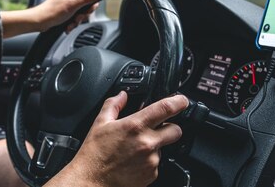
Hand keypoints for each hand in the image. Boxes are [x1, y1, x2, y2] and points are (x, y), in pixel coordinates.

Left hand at [0, 0, 103, 37]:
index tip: (85, 10)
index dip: (90, 4)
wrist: (40, 21)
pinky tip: (67, 25)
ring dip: (77, 20)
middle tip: (76, 17)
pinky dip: (72, 22)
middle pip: (86, 3)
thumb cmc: (52, 12)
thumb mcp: (73, 4)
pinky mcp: (65, 9)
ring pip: (81, 11)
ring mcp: (67, 0)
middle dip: (82, 14)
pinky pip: (75, 15)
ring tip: (70, 22)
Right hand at [48, 92, 188, 186]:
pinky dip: (148, 160)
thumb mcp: (100, 123)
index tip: (182, 100)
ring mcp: (152, 160)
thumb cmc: (95, 153)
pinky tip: (133, 160)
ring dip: (154, 145)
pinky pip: (156, 163)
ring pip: (164, 147)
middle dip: (170, 127)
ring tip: (134, 148)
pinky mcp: (152, 174)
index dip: (178, 102)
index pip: (165, 109)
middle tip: (157, 128)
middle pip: (176, 130)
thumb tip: (122, 95)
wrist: (93, 180)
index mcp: (135, 126)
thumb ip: (113, 105)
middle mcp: (147, 143)